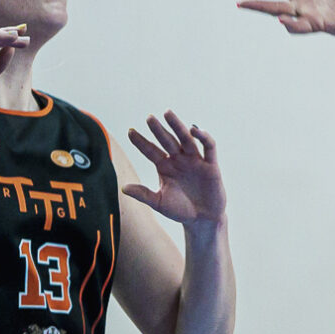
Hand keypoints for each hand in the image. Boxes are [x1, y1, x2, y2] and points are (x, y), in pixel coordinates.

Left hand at [123, 111, 226, 225]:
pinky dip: (203, 138)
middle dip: (158, 129)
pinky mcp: (211, 165)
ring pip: (186, 139)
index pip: (151, 150)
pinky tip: (194, 130)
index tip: (130, 131)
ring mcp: (195, 161)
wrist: (203, 220)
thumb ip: (144, 195)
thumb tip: (123, 188)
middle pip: (167, 140)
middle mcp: (179, 160)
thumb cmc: (180, 210)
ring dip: (177, 126)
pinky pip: (208, 148)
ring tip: (168, 114)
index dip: (141, 142)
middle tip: (149, 117)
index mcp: (165, 167)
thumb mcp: (159, 203)